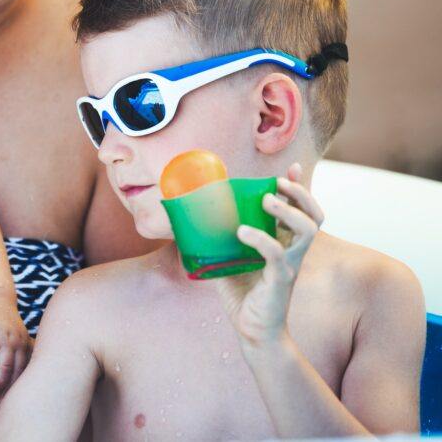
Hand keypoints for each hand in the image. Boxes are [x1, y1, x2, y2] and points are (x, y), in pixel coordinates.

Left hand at [215, 163, 323, 346]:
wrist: (253, 333)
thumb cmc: (243, 298)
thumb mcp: (228, 263)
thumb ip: (217, 243)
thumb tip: (186, 224)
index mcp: (285, 244)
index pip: (302, 211)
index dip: (300, 187)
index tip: (289, 167)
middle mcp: (293, 252)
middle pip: (314, 215)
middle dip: (301, 193)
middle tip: (279, 182)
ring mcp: (289, 265)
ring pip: (307, 231)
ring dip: (288, 210)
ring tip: (266, 199)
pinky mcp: (280, 281)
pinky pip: (277, 254)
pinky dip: (261, 238)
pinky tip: (242, 231)